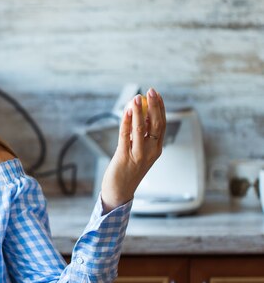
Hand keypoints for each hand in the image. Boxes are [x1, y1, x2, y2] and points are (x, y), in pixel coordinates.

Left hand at [100, 88, 165, 211]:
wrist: (120, 190)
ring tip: (136, 98)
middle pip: (155, 124)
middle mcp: (151, 151)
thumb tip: (141, 114)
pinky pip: (126, 136)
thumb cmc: (128, 170)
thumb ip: (142, 135)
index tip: (157, 95)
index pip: (162, 124)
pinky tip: (126, 112)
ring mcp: (138, 155)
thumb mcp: (139, 151)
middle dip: (153, 106)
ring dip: (138, 112)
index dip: (160, 108)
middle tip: (150, 91)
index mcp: (157, 149)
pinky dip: (126, 123)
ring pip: (140, 129)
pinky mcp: (124, 156)